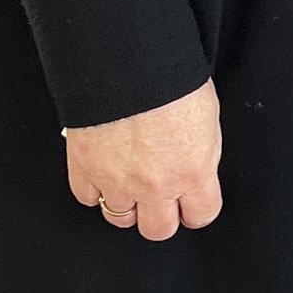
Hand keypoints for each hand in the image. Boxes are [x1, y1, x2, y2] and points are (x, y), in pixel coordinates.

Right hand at [66, 78, 222, 242]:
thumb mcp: (207, 117)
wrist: (128, 62)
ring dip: (126, 204)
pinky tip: (102, 172)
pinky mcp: (85, 169)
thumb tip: (195, 165)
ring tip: (129, 184)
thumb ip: (200, 152)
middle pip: (158, 229)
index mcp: (193, 171)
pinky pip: (86, 197)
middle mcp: (156, 185)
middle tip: (159, 199)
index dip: (196, 210)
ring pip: (119, 218)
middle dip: (160, 216)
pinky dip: (93, 188)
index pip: (201, 215)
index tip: (191, 204)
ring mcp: (117, 181)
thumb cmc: (171, 78)